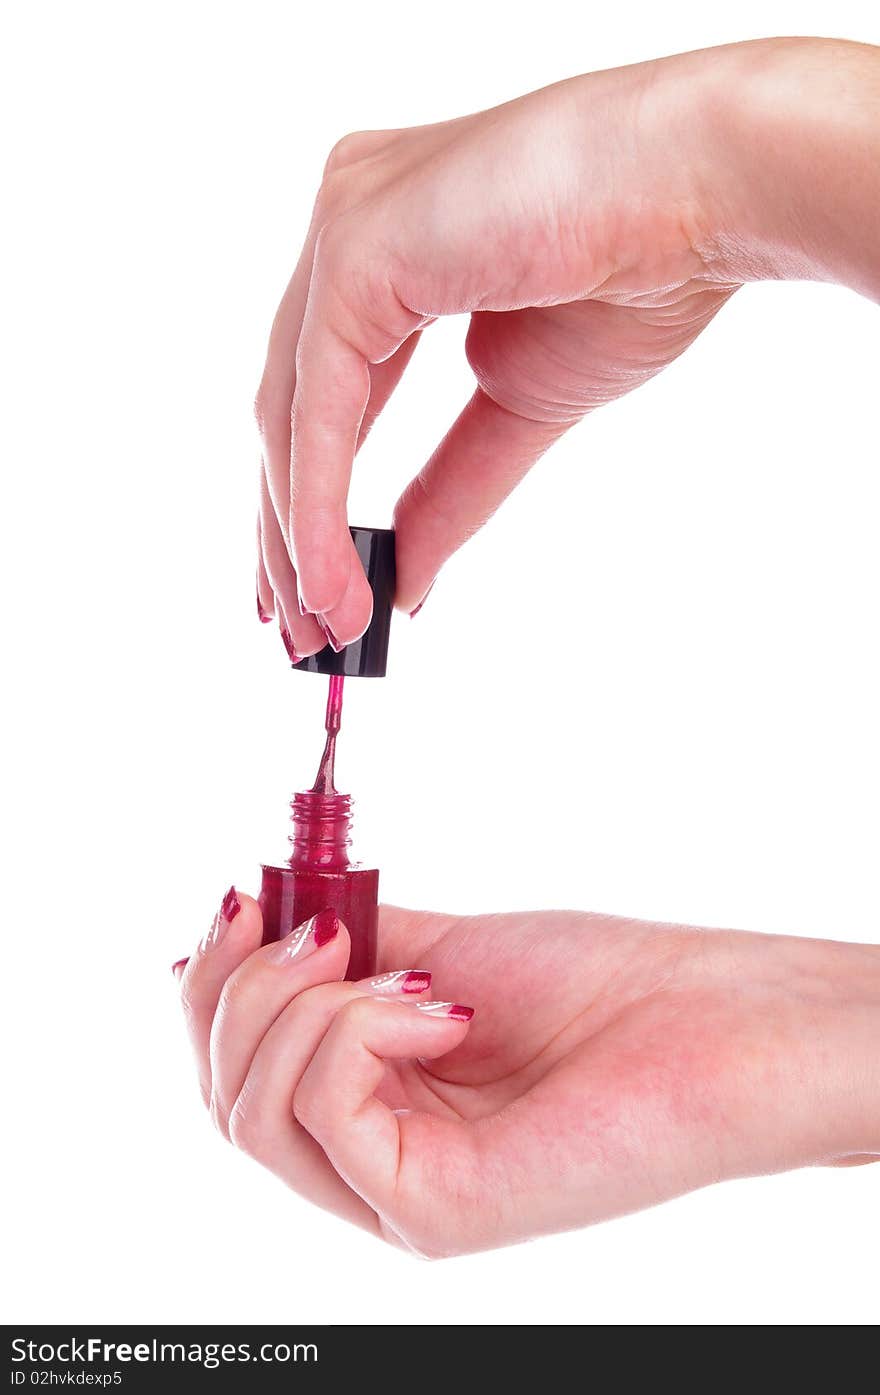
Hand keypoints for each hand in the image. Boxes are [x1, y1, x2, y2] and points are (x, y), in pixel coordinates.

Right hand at [177, 895, 879, 1255]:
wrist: (703, 1020)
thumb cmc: (596, 985)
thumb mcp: (437, 949)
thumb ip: (340, 950)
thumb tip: (247, 913)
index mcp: (368, 1104)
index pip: (232, 1071)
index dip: (208, 986)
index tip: (234, 901)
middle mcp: (372, 1161)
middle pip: (224, 1097)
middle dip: (237, 989)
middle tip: (309, 926)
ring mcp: (396, 1197)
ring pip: (252, 1111)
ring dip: (299, 1004)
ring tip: (394, 967)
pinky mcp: (430, 1215)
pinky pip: (326, 1114)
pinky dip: (360, 1030)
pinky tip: (441, 1008)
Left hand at [254, 37, 879, 653]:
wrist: (707, 195)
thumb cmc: (639, 273)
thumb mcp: (521, 410)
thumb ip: (451, 490)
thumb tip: (404, 580)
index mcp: (389, 250)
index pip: (319, 397)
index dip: (306, 502)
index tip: (309, 589)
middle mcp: (352, 226)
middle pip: (289, 410)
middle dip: (289, 534)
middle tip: (305, 635)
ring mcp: (346, 225)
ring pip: (289, 413)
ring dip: (299, 536)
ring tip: (325, 631)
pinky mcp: (356, 248)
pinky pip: (319, 406)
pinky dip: (317, 504)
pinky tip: (329, 580)